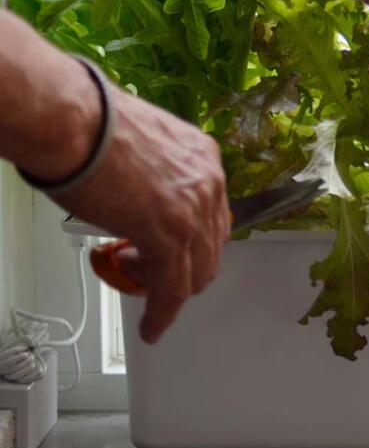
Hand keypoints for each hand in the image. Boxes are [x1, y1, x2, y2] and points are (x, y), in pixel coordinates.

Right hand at [51, 88, 229, 343]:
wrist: (75, 122)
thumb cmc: (92, 127)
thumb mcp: (144, 145)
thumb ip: (157, 173)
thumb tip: (142, 193)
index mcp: (204, 157)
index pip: (214, 213)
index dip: (192, 239)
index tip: (174, 252)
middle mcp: (208, 182)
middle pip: (212, 246)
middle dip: (185, 267)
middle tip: (152, 272)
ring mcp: (193, 210)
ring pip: (197, 271)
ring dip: (171, 289)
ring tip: (141, 288)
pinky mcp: (168, 235)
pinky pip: (173, 287)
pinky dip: (163, 312)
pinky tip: (151, 325)